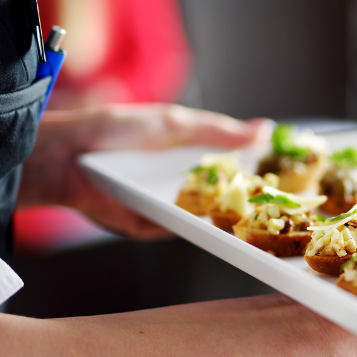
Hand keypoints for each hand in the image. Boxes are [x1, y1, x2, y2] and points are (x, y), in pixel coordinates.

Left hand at [19, 104, 271, 239]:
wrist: (64, 158)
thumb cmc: (115, 131)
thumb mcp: (173, 124)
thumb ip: (218, 131)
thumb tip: (265, 129)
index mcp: (190, 155)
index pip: (234, 168)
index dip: (260, 175)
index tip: (293, 181)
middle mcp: (181, 184)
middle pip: (226, 199)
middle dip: (252, 204)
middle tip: (284, 208)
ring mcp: (167, 208)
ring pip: (207, 219)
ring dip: (229, 221)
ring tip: (260, 220)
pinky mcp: (149, 228)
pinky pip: (179, 232)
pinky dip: (195, 231)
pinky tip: (218, 227)